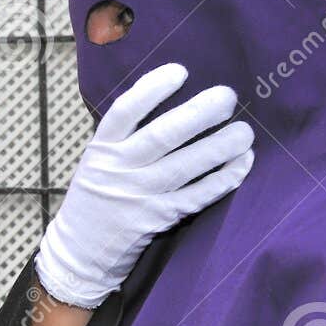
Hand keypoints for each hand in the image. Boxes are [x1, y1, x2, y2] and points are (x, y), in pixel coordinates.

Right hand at [34, 63, 253, 308]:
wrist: (79, 254)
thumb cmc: (95, 199)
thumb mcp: (98, 161)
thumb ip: (125, 138)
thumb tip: (174, 104)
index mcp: (101, 149)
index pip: (124, 111)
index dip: (152, 88)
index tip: (181, 71)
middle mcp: (118, 169)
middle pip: (161, 136)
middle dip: (198, 113)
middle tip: (227, 96)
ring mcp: (138, 196)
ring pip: (184, 166)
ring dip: (219, 146)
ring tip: (245, 132)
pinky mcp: (157, 220)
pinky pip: (196, 196)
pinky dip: (222, 180)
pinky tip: (242, 164)